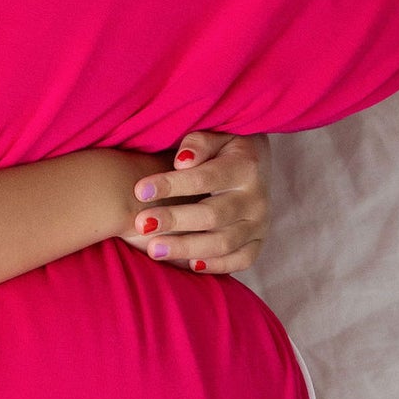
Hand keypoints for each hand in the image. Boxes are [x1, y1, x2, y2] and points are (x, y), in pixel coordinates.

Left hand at [118, 130, 271, 274]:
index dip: (172, 185)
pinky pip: (241, 260)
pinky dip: (217, 265)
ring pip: (224, 243)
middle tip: (141, 224)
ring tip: (154, 249)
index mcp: (245, 167)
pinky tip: (189, 265)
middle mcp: (256, 198)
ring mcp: (259, 223)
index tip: (139, 190)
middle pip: (213, 215)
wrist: (256, 163)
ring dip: (187, 248)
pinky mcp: (258, 242)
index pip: (205, 178)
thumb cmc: (222, 148)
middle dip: (175, 220)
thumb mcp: (214, 134)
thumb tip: (182, 161)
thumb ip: (198, 143)